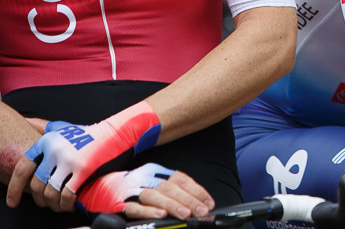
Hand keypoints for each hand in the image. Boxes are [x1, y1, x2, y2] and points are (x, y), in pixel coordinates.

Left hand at [6, 101, 160, 211]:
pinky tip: (71, 203)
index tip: (13, 201)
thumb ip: (46, 127)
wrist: (119, 133)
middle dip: (40, 199)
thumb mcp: (66, 128)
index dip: (15, 187)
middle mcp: (55, 149)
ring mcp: (69, 159)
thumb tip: (28, 122)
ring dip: (54, 204)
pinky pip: (66, 195)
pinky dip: (66, 204)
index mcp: (48, 140)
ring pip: (50, 192)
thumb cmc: (91, 134)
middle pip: (37, 184)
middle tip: (48, 203)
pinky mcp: (83, 169)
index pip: (23, 167)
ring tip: (60, 205)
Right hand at [76, 163, 213, 219]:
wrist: (94, 187)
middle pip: (171, 187)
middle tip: (202, 211)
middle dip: (189, 199)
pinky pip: (135, 206)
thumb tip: (194, 203)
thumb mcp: (151, 184)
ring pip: (155, 195)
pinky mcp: (119, 202)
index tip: (209, 202)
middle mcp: (146, 178)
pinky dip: (149, 210)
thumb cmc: (128, 189)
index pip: (180, 179)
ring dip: (173, 205)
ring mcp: (132, 189)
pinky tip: (161, 215)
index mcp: (156, 172)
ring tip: (186, 214)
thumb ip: (169, 192)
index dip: (196, 190)